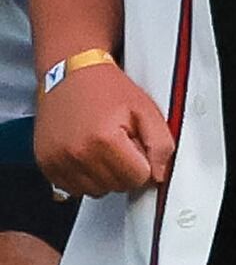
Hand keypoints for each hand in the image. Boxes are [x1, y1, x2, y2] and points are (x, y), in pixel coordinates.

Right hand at [36, 55, 173, 196]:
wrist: (70, 73)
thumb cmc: (105, 88)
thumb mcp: (145, 109)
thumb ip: (160, 144)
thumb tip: (160, 174)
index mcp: (104, 140)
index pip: (138, 178)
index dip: (145, 163)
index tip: (138, 147)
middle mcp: (77, 154)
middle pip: (118, 186)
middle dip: (126, 169)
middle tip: (121, 143)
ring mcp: (58, 161)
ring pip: (96, 191)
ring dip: (106, 175)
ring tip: (104, 147)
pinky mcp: (46, 165)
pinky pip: (73, 189)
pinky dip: (85, 177)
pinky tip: (88, 154)